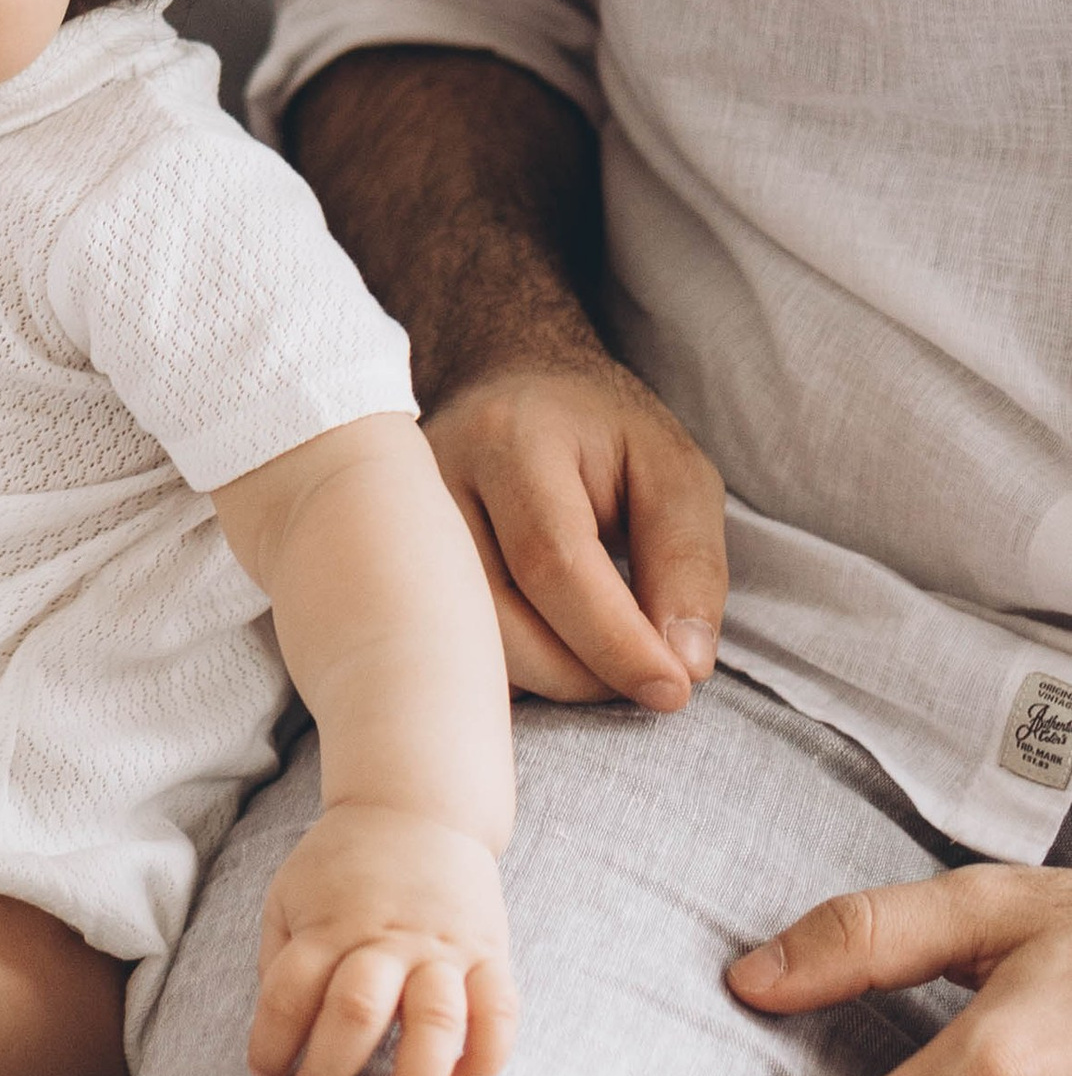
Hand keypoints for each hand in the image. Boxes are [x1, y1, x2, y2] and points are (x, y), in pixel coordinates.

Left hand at [249, 803, 516, 1075]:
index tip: (266, 1074)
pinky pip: (498, 1010)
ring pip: (435, 1019)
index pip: (290, 991)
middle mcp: (386, 938)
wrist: (417, 808)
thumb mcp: (291, 893)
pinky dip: (486, 1057)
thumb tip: (278, 1029)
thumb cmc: (343, 864)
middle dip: (334, 1064)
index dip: (272, 1041)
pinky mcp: (488, 952)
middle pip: (359, 1008)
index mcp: (330, 925)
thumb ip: (281, 959)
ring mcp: (442, 947)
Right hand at [427, 346, 727, 712]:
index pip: (552, 561)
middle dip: (582, 673)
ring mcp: (396, 528)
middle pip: (499, 617)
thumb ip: (686, 562)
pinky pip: (445, 647)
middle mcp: (432, 482)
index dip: (615, 640)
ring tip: (602, 657)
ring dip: (548, 679)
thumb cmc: (600, 434)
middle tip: (646, 677)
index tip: (673, 689)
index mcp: (509, 439)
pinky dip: (508, 671)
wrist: (508, 386)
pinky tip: (551, 647)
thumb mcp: (673, 472)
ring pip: (463, 645)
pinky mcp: (389, 567)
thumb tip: (681, 667)